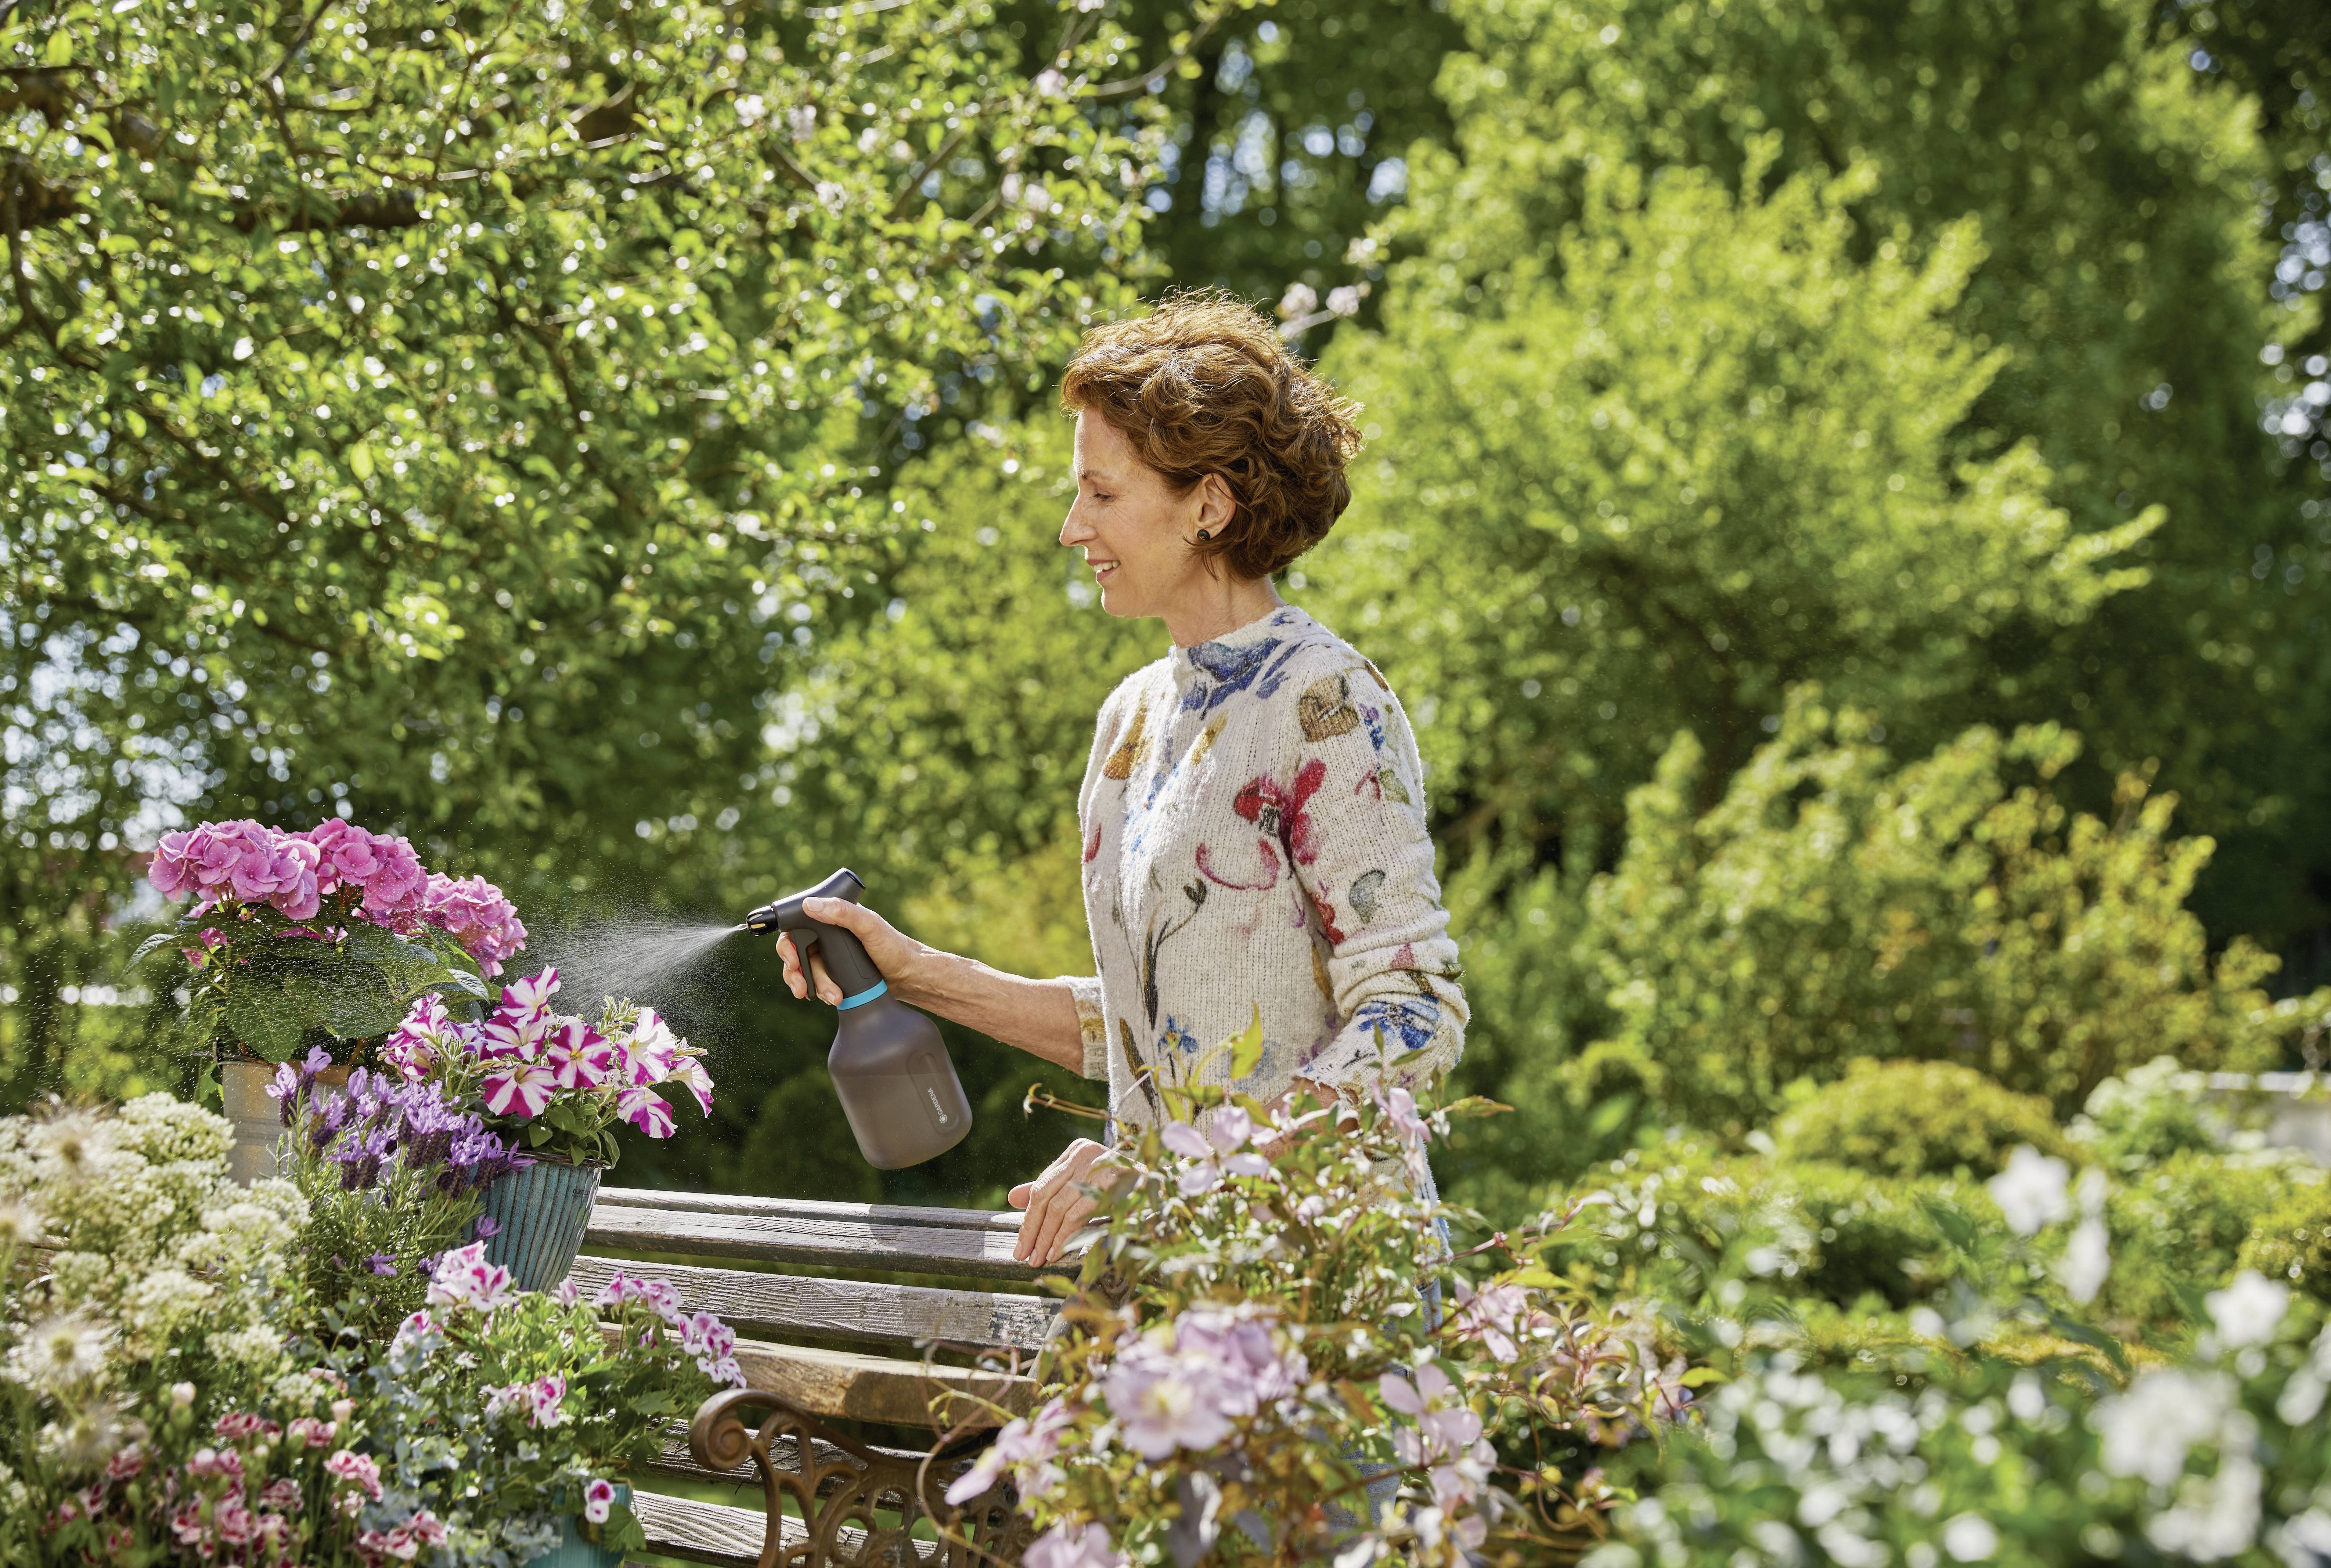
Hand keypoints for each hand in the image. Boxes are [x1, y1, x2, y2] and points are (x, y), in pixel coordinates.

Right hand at [775, 896, 928, 1005]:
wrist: (911, 977)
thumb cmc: (895, 947)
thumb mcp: (870, 926)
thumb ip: (843, 913)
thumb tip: (811, 905)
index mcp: (833, 919)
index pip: (797, 927)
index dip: (787, 944)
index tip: (791, 959)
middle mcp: (829, 937)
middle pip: (796, 952)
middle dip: (795, 972)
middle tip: (802, 987)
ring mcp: (832, 957)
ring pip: (806, 971)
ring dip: (812, 986)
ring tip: (832, 996)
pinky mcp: (837, 974)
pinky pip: (818, 984)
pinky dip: (820, 992)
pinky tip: (831, 998)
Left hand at [1009, 1137, 1124, 1265]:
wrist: (1165, 1188)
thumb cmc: (1123, 1188)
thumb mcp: (1084, 1184)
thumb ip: (1051, 1188)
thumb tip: (1011, 1197)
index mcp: (1077, 1150)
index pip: (1042, 1186)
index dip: (1028, 1217)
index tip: (1021, 1243)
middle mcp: (1086, 1154)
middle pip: (1045, 1196)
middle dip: (1031, 1230)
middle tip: (1022, 1255)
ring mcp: (1099, 1168)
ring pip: (1058, 1208)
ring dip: (1045, 1238)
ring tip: (1038, 1258)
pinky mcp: (1111, 1186)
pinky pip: (1077, 1215)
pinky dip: (1063, 1237)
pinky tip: (1056, 1252)